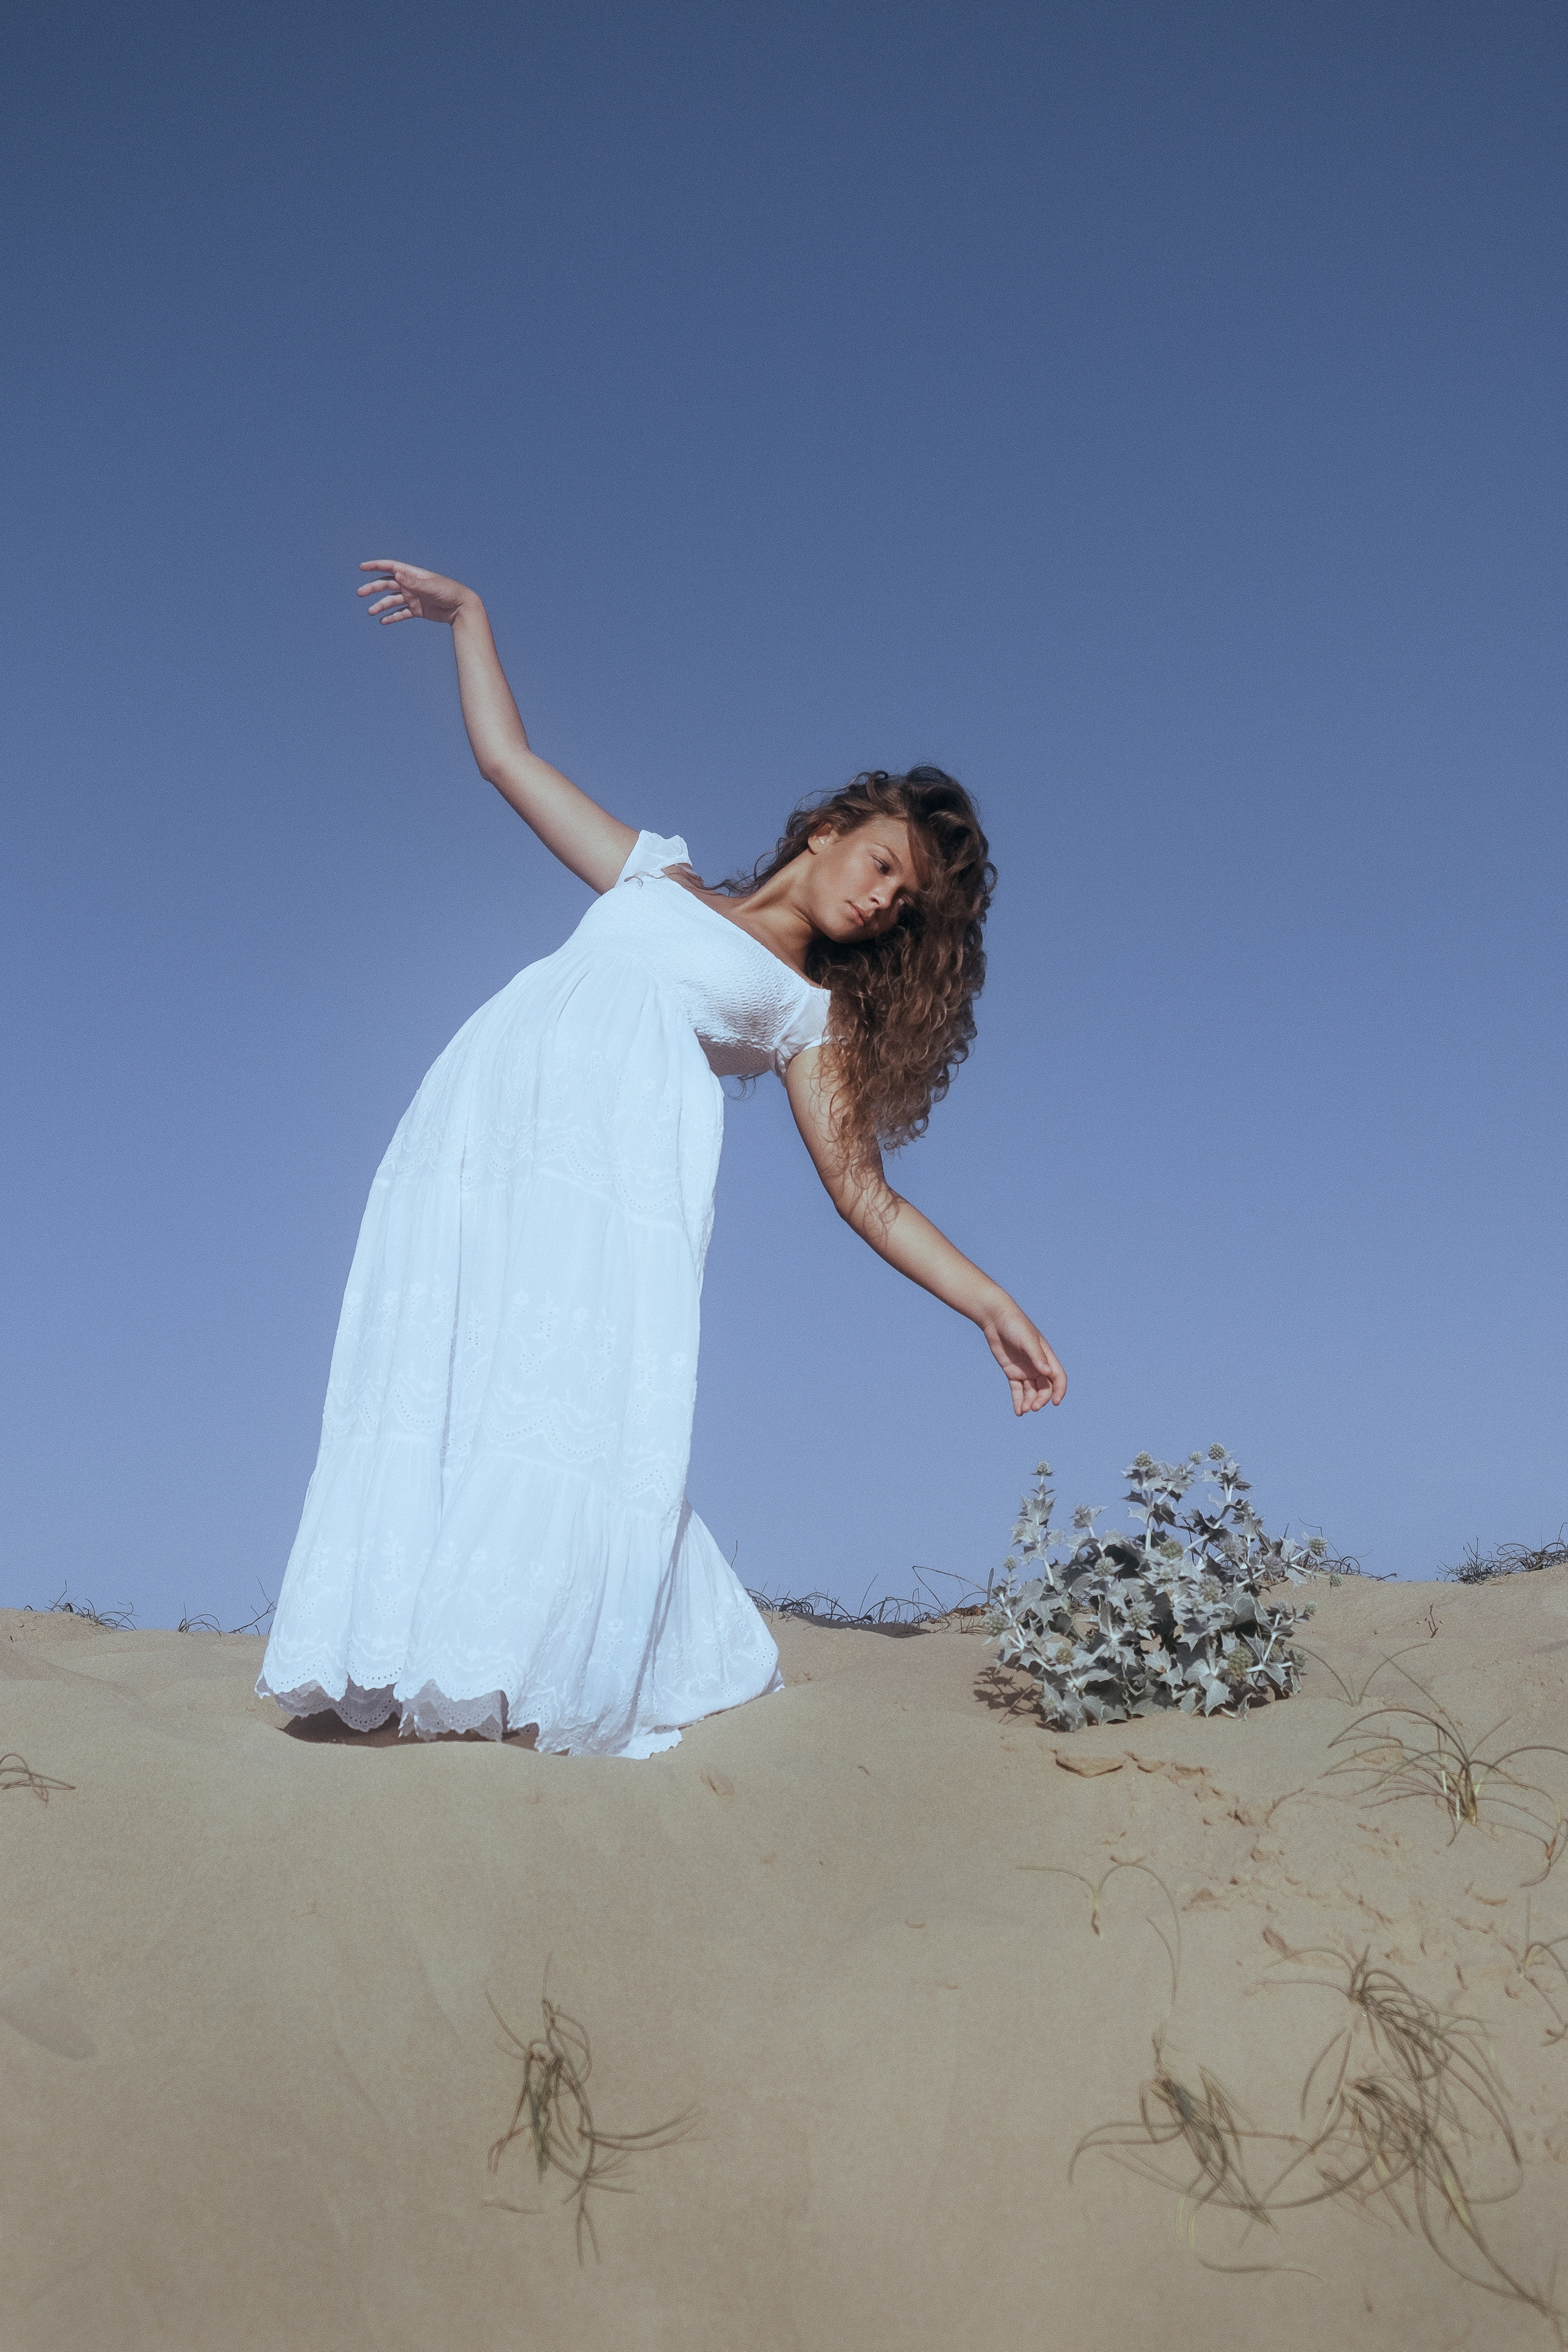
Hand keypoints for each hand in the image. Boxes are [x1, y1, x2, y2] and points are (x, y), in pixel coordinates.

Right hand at [357, 558, 475, 626]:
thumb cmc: (448, 592)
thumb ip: (413, 582)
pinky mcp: (417, 610)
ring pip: (392, 601)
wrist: (462, 607)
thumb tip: (396, 574)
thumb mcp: (430, 586)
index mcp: (413, 574)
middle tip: (360, 593)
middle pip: (387, 585)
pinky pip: (401, 613)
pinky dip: (392, 617)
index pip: (391, 568)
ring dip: (380, 605)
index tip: (362, 567)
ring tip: (370, 612)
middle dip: (373, 588)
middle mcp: (410, 585)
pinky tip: (383, 621)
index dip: (376, 566)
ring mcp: (413, 598)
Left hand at [983, 1302, 1066, 1414]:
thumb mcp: (1027, 1340)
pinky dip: (1018, 1400)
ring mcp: (1025, 1370)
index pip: (1058, 1377)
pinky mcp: (1012, 1372)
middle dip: (1041, 1399)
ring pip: (1031, 1391)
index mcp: (1046, 1357)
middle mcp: (1038, 1366)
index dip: (1059, 1390)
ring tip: (1023, 1410)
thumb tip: (1047, 1373)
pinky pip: (1017, 1390)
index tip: (1055, 1402)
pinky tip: (1018, 1411)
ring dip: (1029, 1402)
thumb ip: (1037, 1356)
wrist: (996, 1319)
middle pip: (1045, 1388)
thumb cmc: (1015, 1325)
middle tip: (1033, 1407)